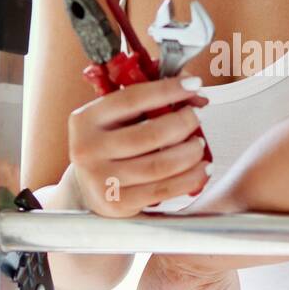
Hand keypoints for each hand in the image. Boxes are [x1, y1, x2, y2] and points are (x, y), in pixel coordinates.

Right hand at [68, 75, 210, 217]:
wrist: (89, 189)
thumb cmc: (109, 146)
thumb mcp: (117, 119)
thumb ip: (148, 99)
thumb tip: (191, 86)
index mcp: (86, 120)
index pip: (132, 99)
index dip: (167, 90)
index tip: (193, 85)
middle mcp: (89, 149)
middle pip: (151, 134)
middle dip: (184, 123)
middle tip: (197, 117)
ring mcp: (102, 180)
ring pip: (160, 165)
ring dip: (190, 152)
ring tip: (199, 145)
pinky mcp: (118, 204)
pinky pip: (164, 190)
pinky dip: (190, 178)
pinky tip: (202, 169)